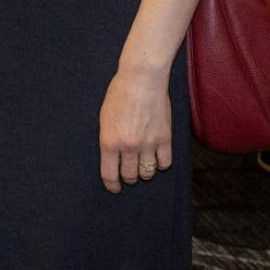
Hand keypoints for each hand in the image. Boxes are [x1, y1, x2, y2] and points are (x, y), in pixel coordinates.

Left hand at [98, 65, 171, 192]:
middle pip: (130, 176)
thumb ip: (109, 140)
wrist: (141, 81)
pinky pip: (165, 163)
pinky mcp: (165, 139)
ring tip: (141, 166)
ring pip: (147, 172)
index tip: (114, 188)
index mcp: (109, 141)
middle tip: (128, 175)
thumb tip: (113, 158)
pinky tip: (156, 158)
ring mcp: (148, 144)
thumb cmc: (118, 96)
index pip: (109, 174)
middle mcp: (129, 146)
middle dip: (127, 178)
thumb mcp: (104, 119)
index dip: (111, 185)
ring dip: (144, 173)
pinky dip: (160, 164)